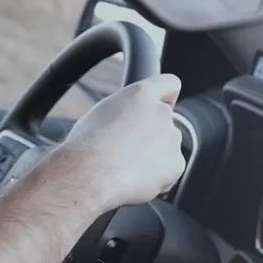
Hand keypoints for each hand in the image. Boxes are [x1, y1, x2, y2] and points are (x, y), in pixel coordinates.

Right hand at [51, 73, 185, 211]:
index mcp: (142, 94)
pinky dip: (159, 176)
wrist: (90, 174)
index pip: (169, 84)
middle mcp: (161, 112)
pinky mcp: (176, 163)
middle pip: (165, 121)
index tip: (161, 105)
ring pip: (167, 146)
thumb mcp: (101, 113)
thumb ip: (124, 111)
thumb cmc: (86, 146)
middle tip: (128, 148)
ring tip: (126, 166)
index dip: (166, 96)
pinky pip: (171, 169)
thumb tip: (126, 122)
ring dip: (154, 155)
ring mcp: (171, 138)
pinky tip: (135, 178)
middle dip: (152, 133)